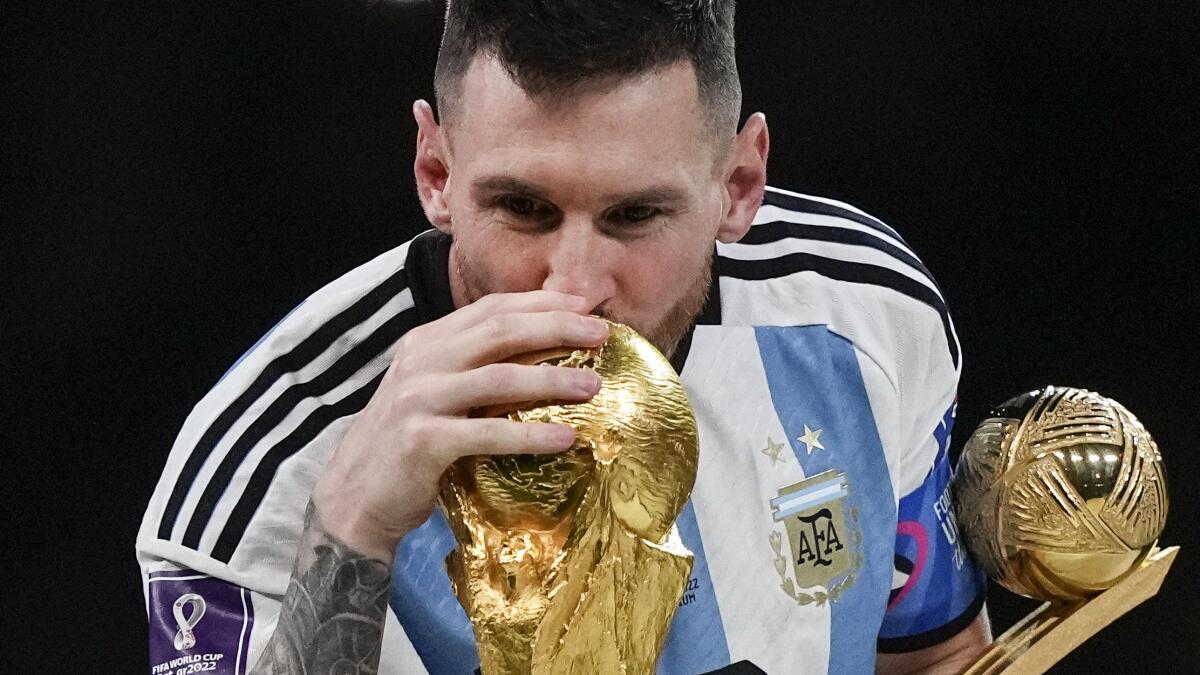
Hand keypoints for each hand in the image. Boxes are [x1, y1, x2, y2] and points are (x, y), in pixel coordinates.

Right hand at [311, 290, 608, 559]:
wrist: (353, 498)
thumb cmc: (407, 446)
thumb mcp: (437, 393)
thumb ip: (475, 368)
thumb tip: (543, 353)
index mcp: (428, 342)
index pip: (492, 309)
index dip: (542, 302)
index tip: (587, 305)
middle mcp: (422, 361)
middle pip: (500, 331)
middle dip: (556, 327)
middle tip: (602, 334)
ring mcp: (419, 399)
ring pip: (498, 377)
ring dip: (552, 379)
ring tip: (596, 385)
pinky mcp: (421, 441)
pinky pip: (486, 432)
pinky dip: (529, 435)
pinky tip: (565, 439)